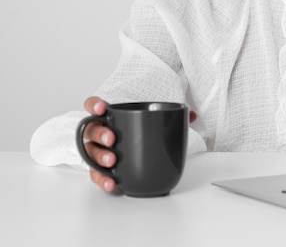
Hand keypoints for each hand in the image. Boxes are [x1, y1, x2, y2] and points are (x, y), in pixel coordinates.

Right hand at [82, 96, 198, 192]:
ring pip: (90, 153)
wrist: (139, 158)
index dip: (94, 105)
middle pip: (90, 130)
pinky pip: (97, 175)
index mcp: (111, 118)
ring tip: (113, 160)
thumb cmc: (141, 136)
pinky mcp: (101, 171)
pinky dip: (103, 179)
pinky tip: (112, 182)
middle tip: (112, 138)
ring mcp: (98, 152)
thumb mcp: (157, 124)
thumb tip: (191, 115)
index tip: (102, 107)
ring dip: (99, 156)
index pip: (94, 106)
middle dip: (99, 133)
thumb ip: (173, 118)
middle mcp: (100, 134)